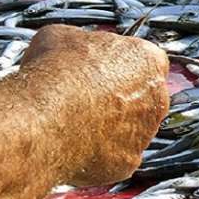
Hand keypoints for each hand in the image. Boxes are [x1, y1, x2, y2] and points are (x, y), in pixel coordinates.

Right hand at [21, 25, 170, 184]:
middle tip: (84, 98)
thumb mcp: (61, 36)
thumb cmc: (54, 75)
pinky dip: (96, 153)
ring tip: (73, 122)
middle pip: (141, 97)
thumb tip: (72, 48)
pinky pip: (114, 156)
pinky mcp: (128, 162)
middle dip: (116, 98)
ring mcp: (145, 133)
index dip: (115, 66)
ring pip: (129, 129)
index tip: (96, 70)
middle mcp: (157, 98)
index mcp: (148, 60)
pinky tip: (72, 144)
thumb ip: (82, 44)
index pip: (141, 62)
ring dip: (107, 127)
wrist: (42, 120)